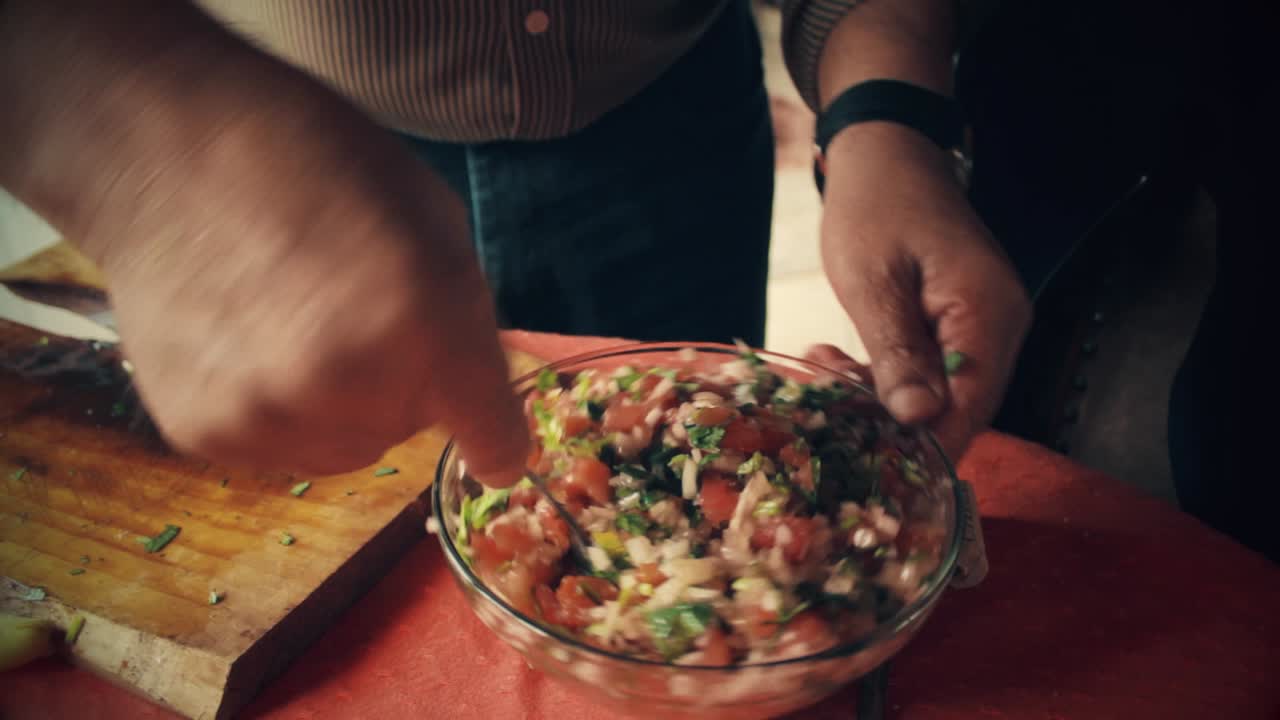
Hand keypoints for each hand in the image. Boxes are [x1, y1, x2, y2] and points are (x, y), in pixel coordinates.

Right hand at [84, 66, 527, 484]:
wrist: (162, 147)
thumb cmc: (318, 161)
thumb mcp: (432, 218)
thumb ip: (461, 314)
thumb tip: (469, 386)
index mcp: (427, 321)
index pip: (492, 437)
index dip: (498, 445)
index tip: (497, 453)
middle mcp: (352, 384)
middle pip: (409, 431)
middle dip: (402, 385)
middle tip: (356, 312)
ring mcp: (270, 415)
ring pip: (344, 449)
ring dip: (339, 406)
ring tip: (296, 325)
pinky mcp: (202, 431)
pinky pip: (275, 446)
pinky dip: (275, 409)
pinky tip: (247, 342)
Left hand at [818, 122, 1030, 456]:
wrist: (887, 151)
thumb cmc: (876, 204)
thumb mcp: (873, 281)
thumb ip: (898, 352)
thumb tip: (919, 421)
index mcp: (988, 313)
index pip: (971, 407)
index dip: (927, 447)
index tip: (873, 467)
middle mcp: (1000, 325)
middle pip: (958, 407)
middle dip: (892, 420)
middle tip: (829, 404)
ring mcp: (983, 324)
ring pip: (939, 393)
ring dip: (880, 395)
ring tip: (823, 371)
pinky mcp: (959, 322)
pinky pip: (930, 370)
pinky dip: (886, 373)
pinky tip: (837, 362)